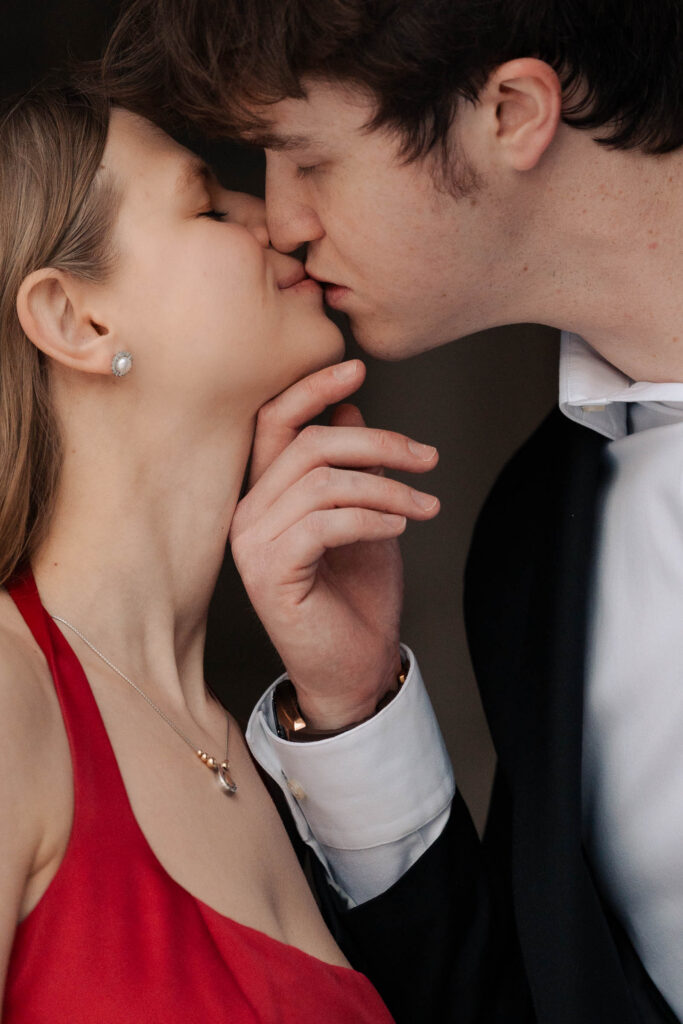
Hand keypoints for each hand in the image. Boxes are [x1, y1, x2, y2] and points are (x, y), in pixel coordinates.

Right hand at [230, 360, 439, 729]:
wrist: (356, 666)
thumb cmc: (357, 595)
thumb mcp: (364, 517)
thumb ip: (351, 468)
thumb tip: (348, 411)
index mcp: (268, 495)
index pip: (274, 423)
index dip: (312, 390)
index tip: (357, 370)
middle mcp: (249, 513)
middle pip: (307, 446)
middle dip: (377, 443)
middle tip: (426, 459)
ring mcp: (254, 544)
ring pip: (322, 482)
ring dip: (387, 489)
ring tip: (424, 506)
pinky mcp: (270, 573)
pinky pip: (324, 522)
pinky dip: (371, 518)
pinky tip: (400, 529)